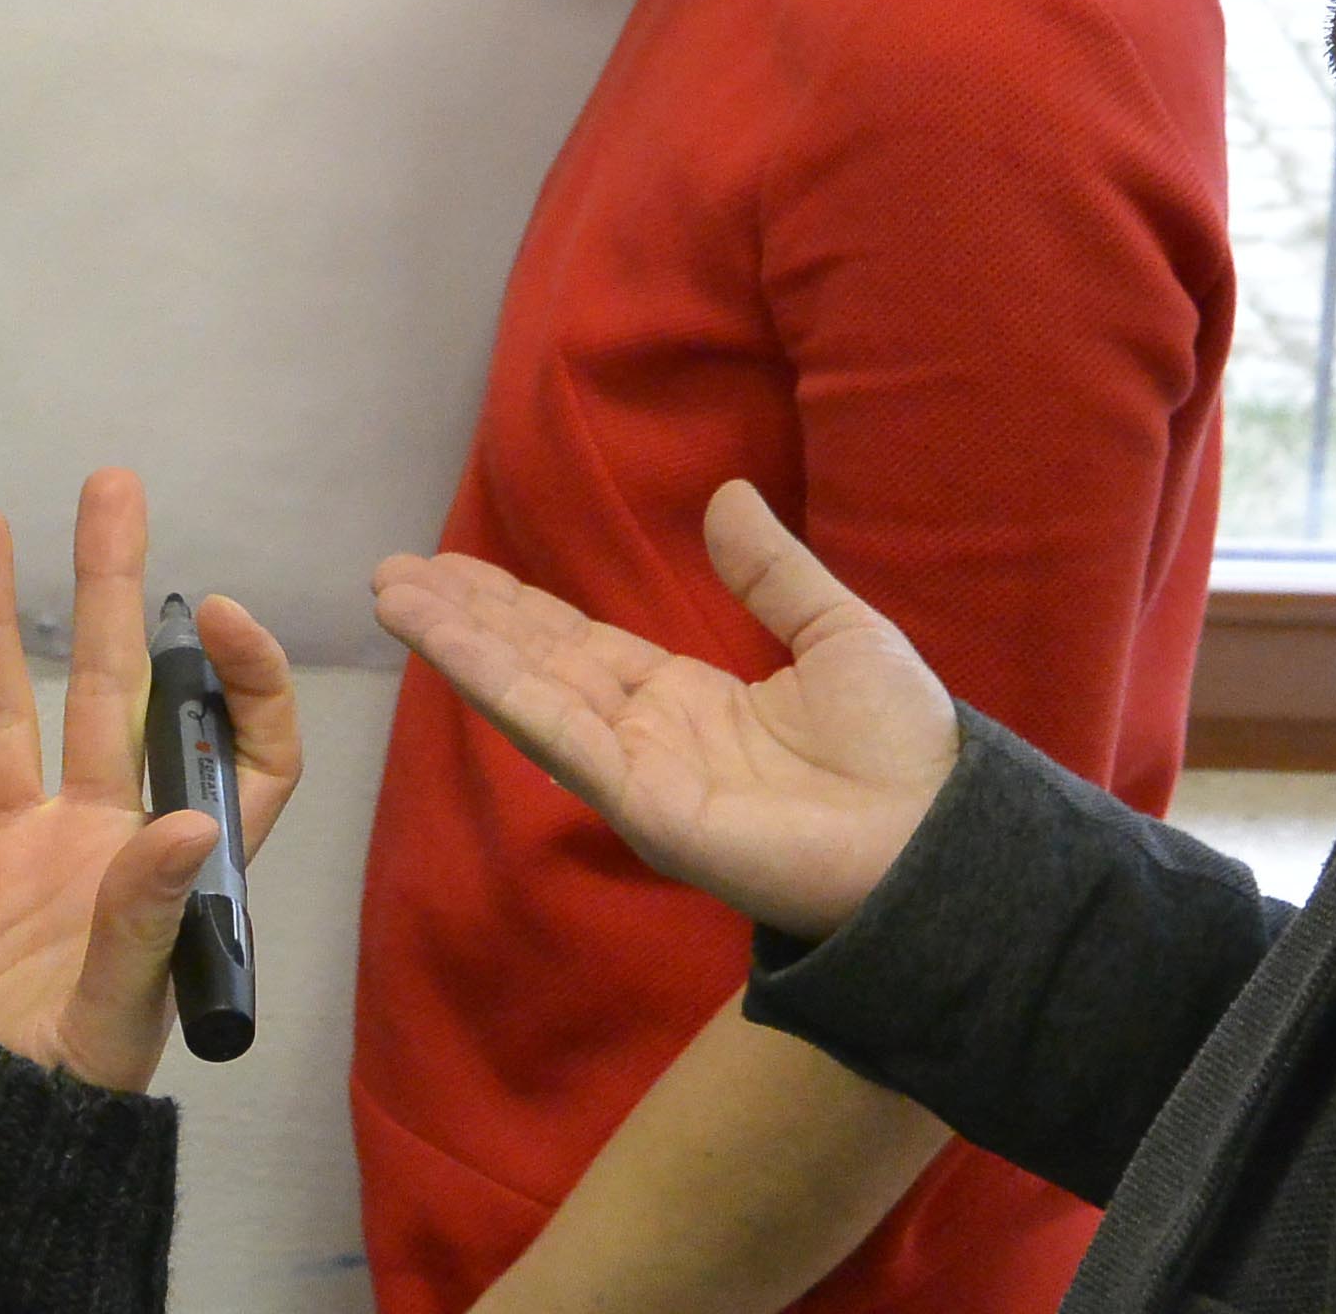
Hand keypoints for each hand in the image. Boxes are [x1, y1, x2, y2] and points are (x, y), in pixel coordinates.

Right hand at [0, 466, 299, 1092]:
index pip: (233, 758)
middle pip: (110, 695)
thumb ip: (145, 923)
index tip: (209, 613)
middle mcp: (88, 846)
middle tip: (111, 485)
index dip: (239, 684)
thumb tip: (188, 828)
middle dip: (111, 591)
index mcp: (164, 875)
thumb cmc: (60, 1114)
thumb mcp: (118, 1024)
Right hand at [370, 481, 954, 943]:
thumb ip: (772, 572)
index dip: (517, 607)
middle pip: (536, 664)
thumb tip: (727, 497)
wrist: (943, 838)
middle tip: (392, 572)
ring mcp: (639, 775)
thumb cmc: (905, 748)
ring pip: (530, 694)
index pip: (580, 646)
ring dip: (458, 644)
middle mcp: (649, 738)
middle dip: (466, 619)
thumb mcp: (837, 630)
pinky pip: (560, 736)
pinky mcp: (643, 808)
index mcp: (690, 701)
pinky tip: (451, 647)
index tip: (454, 567)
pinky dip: (501, 687)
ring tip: (393, 594)